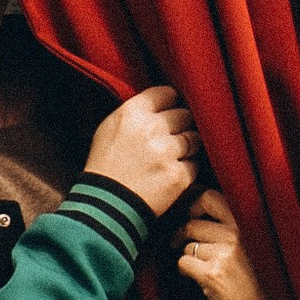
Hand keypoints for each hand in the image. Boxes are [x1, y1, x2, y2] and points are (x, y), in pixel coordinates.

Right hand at [87, 83, 201, 215]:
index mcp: (132, 113)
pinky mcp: (178, 175)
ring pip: (194, 139)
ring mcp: (167, 152)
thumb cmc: (105, 167)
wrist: (105, 206)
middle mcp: (151, 128)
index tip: (169, 112)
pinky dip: (186, 170)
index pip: (167, 93)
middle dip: (180, 126)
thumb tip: (162, 103)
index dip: (170, 103)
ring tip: (170, 159)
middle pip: (184, 115)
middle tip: (170, 139)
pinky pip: (195, 165)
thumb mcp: (109, 129)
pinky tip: (169, 176)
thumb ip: (135, 113)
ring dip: (186, 148)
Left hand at [175, 188, 278, 299]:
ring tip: (201, 268)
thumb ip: (223, 227)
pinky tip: (198, 279)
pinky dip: (184, 272)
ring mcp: (223, 254)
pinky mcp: (211, 273)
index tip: (190, 217)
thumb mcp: (242, 246)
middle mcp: (234, 235)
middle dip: (182, 236)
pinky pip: (183, 262)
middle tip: (181, 245)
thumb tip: (190, 211)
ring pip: (186, 245)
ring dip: (187, 257)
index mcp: (242, 225)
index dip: (192, 205)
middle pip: (191, 224)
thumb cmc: (246, 280)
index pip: (209, 197)